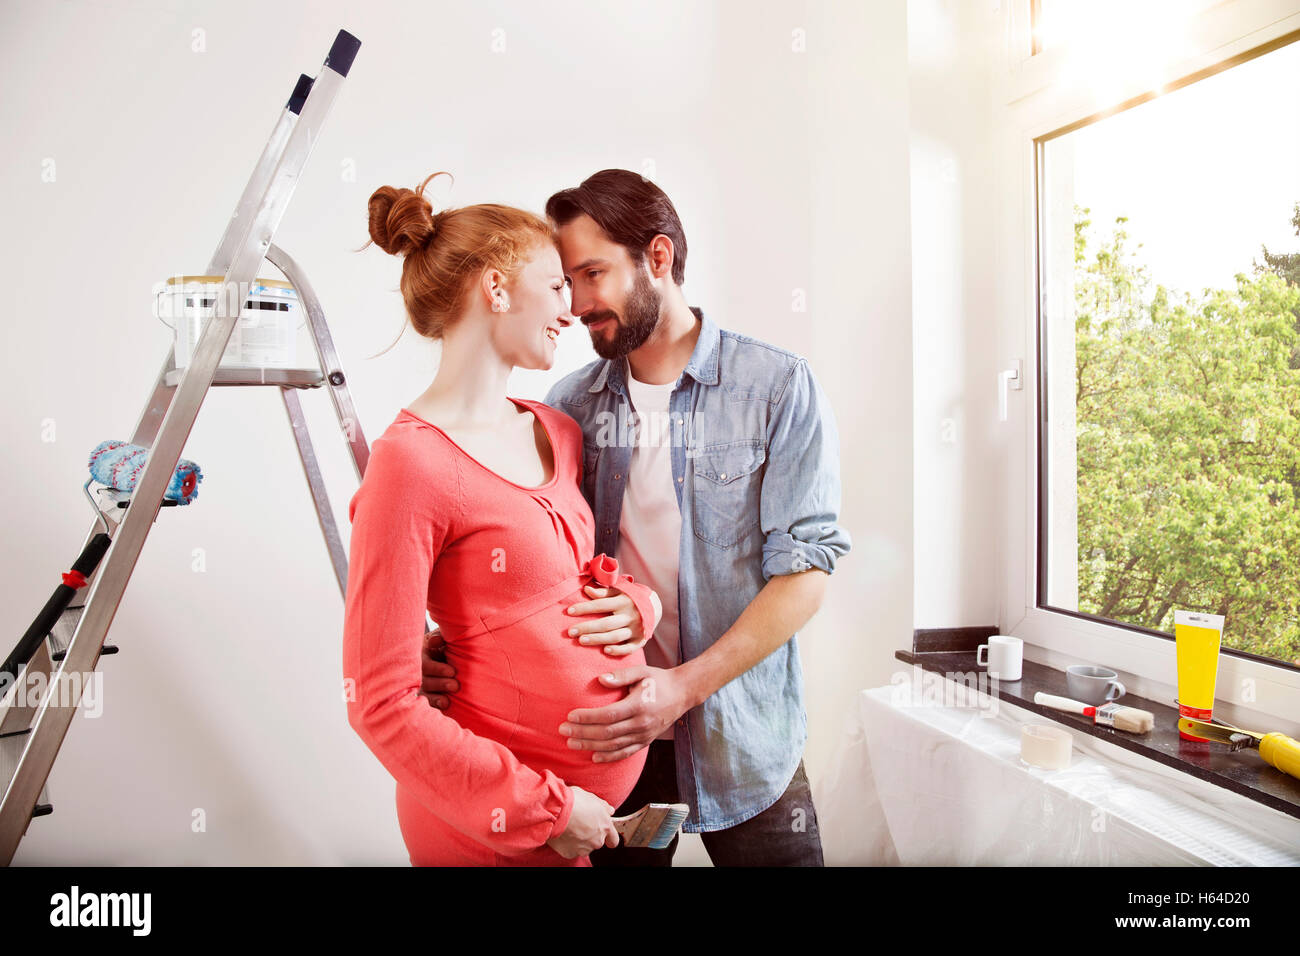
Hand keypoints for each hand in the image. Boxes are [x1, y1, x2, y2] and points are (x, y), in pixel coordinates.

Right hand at [420, 627, 458, 708]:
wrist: (450, 655)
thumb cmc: (446, 645)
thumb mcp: (442, 639)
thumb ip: (440, 638)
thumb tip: (435, 641)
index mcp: (422, 656)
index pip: (426, 665)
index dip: (437, 669)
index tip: (452, 672)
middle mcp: (419, 672)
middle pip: (426, 681)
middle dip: (441, 684)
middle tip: (455, 686)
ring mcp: (422, 686)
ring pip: (426, 694)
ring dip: (437, 697)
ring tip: (448, 699)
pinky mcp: (426, 697)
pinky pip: (428, 703)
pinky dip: (435, 704)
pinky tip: (445, 705)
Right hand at [546, 786, 618, 858]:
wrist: (556, 810)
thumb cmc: (574, 802)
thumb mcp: (593, 798)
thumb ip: (604, 807)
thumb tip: (609, 811)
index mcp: (605, 827)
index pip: (613, 840)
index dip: (609, 837)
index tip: (604, 834)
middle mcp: (597, 840)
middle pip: (597, 842)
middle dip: (591, 835)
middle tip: (580, 824)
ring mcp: (584, 848)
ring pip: (584, 847)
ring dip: (579, 840)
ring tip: (570, 827)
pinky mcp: (570, 853)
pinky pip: (571, 850)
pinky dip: (568, 844)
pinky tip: (563, 833)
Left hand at [559, 664, 691, 761]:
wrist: (683, 693)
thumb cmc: (659, 679)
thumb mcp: (641, 671)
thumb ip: (620, 676)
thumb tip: (600, 680)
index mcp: (638, 706)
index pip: (608, 715)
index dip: (587, 718)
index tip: (570, 716)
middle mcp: (641, 724)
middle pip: (607, 733)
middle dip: (583, 733)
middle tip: (563, 731)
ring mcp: (644, 735)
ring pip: (613, 745)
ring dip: (591, 746)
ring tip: (571, 744)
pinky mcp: (646, 741)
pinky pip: (626, 752)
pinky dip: (609, 757)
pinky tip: (594, 756)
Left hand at [565, 585, 661, 656]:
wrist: (654, 606)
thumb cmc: (629, 597)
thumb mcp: (619, 591)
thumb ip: (603, 592)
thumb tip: (586, 590)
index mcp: (623, 601)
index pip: (600, 604)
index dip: (584, 608)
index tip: (569, 611)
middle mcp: (630, 615)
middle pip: (606, 623)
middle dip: (587, 627)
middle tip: (570, 632)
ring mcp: (636, 629)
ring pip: (615, 636)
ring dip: (598, 639)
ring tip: (581, 641)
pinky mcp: (640, 640)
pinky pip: (629, 648)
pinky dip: (618, 650)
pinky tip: (605, 651)